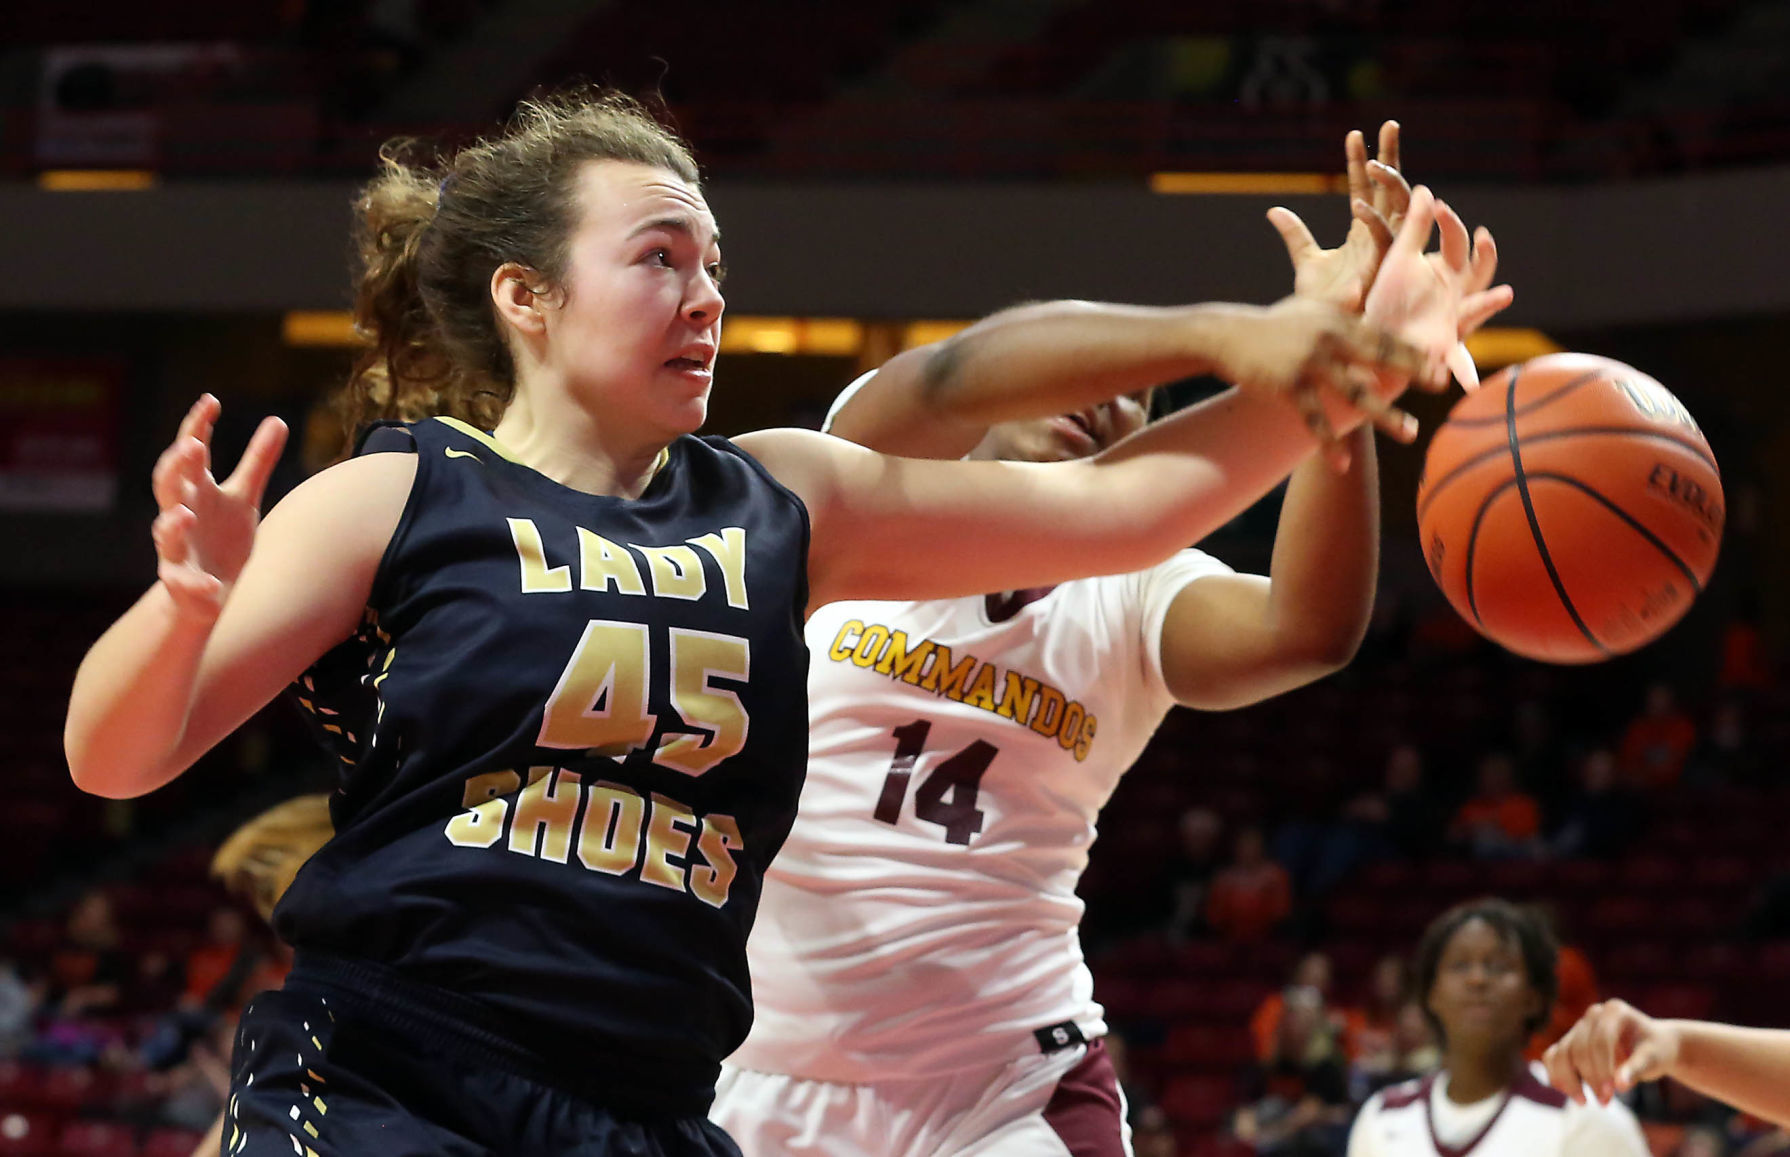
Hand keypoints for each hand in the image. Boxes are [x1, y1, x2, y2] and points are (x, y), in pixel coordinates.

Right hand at [151, 395, 288, 619]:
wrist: (208, 591)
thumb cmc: (223, 538)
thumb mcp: (244, 497)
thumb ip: (258, 461)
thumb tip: (278, 419)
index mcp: (196, 490)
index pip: (191, 452)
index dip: (197, 426)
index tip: (211, 401)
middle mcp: (180, 513)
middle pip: (167, 484)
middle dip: (176, 466)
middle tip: (191, 446)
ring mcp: (176, 548)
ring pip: (164, 532)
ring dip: (173, 523)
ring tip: (186, 514)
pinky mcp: (179, 581)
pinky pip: (182, 582)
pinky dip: (196, 583)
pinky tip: (212, 583)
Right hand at [1211, 294, 1437, 467]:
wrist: (1228, 335)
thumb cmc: (1273, 324)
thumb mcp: (1307, 308)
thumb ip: (1338, 305)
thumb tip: (1359, 290)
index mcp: (1338, 321)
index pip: (1384, 335)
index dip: (1413, 350)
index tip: (1440, 363)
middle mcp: (1329, 339)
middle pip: (1378, 357)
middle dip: (1411, 372)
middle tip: (1439, 386)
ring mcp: (1309, 362)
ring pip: (1355, 392)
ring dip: (1385, 415)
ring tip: (1410, 432)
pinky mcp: (1288, 385)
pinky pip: (1315, 419)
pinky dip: (1330, 443)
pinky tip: (1342, 465)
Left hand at [1270, 121, 1412, 313]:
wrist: (1321, 335)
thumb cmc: (1319, 303)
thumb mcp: (1305, 261)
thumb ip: (1295, 234)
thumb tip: (1275, 210)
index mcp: (1364, 232)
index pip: (1365, 188)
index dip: (1361, 162)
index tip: (1354, 134)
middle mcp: (1379, 238)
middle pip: (1391, 189)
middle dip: (1391, 157)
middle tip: (1389, 125)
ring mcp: (1383, 253)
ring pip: (1398, 209)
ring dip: (1389, 184)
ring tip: (1374, 163)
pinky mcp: (1381, 272)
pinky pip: (1383, 240)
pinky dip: (1372, 222)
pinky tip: (1356, 205)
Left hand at [1362, 186, 1513, 389]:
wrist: (1373, 340)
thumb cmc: (1388, 300)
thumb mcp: (1400, 261)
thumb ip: (1414, 228)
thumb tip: (1426, 189)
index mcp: (1445, 271)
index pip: (1456, 242)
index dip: (1451, 224)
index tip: (1439, 207)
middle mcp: (1455, 295)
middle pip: (1478, 272)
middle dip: (1484, 256)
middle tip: (1484, 238)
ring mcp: (1453, 321)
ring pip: (1475, 310)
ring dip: (1488, 303)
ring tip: (1504, 293)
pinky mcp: (1442, 349)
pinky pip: (1458, 362)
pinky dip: (1465, 373)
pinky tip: (1470, 384)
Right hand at [1542, 999, 1680, 1104]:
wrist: (1651, 1046)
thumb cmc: (1655, 1051)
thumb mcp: (1653, 1058)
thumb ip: (1636, 1069)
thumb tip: (1620, 1086)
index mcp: (1614, 1011)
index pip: (1599, 1040)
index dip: (1601, 1068)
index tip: (1610, 1094)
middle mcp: (1592, 1015)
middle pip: (1579, 1049)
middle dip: (1589, 1078)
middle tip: (1605, 1102)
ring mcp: (1578, 1028)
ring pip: (1560, 1054)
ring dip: (1568, 1081)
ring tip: (1583, 1102)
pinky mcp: (1569, 1042)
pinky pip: (1552, 1058)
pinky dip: (1557, 1076)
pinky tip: (1571, 1093)